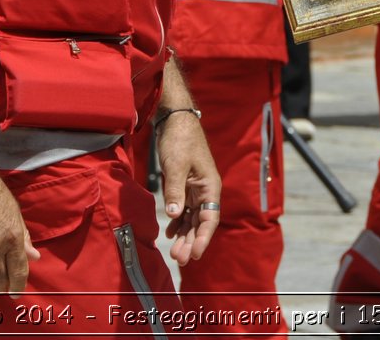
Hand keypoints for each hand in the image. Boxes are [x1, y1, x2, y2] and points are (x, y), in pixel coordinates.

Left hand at [155, 111, 220, 263]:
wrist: (175, 120)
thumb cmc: (180, 140)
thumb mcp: (176, 165)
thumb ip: (175, 191)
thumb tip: (174, 215)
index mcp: (210, 187)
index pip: (209, 219)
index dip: (202, 239)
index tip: (193, 255)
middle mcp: (205, 191)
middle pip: (200, 223)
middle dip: (190, 241)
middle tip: (179, 260)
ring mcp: (195, 189)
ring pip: (191, 218)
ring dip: (184, 235)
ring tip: (174, 252)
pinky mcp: (184, 185)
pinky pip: (183, 209)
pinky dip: (177, 222)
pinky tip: (169, 232)